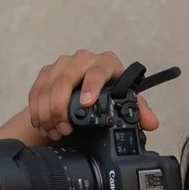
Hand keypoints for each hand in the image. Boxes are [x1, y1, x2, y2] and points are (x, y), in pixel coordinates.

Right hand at [23, 50, 162, 143]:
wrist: (89, 87)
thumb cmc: (110, 92)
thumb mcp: (124, 101)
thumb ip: (138, 111)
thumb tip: (151, 123)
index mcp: (106, 63)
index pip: (98, 71)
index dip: (91, 86)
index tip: (86, 103)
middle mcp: (83, 59)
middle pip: (66, 78)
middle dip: (61, 106)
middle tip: (65, 128)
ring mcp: (62, 64)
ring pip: (48, 86)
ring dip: (47, 111)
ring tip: (54, 131)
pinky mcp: (46, 72)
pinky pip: (37, 90)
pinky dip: (37, 109)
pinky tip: (42, 124)